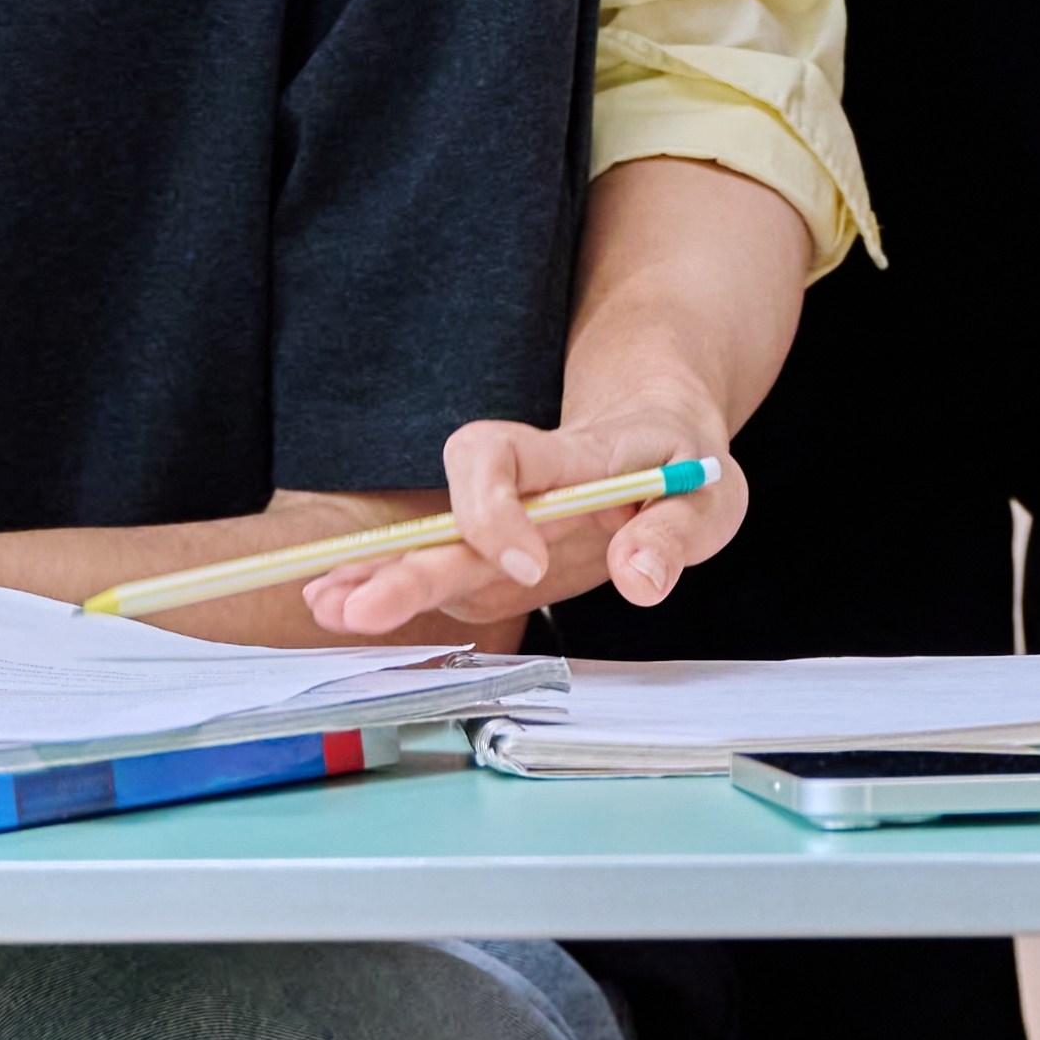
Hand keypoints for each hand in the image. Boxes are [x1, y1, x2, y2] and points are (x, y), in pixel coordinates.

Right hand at [307, 413, 749, 639]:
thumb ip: (674, 536)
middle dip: (405, 562)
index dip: (496, 508)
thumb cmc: (682, 462)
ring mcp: (503, 519)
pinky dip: (390, 584)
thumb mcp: (710, 496)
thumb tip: (641, 580)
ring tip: (330, 608)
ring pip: (432, 539)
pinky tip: (342, 604)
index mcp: (577, 458)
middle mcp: (525, 485)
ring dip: (378, 573)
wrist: (662, 431)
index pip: (506, 455)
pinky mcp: (495, 551)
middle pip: (449, 513)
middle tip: (360, 607)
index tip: (530, 566)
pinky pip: (439, 564)